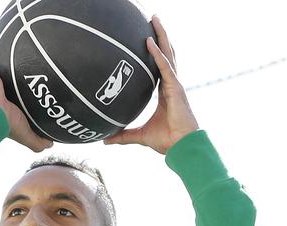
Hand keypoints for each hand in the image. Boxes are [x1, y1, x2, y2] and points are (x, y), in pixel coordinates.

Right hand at [0, 26, 52, 152]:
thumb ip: (38, 140)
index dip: (14, 85)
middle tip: (16, 55)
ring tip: (3, 36)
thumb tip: (51, 144)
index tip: (24, 78)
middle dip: (3, 64)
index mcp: (1, 102)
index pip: (9, 91)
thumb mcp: (26, 134)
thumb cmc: (6, 125)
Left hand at [104, 17, 198, 153]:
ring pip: (167, 54)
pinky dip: (157, 54)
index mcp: (165, 91)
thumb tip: (105, 140)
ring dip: (161, 36)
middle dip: (160, 35)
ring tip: (154, 19)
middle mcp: (171, 83)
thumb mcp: (140, 136)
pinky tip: (149, 42)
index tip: (147, 38)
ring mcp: (174, 84)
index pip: (159, 66)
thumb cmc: (166, 140)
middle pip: (165, 53)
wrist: (181, 146)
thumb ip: (123, 136)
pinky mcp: (176, 87)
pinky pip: (165, 66)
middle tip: (152, 19)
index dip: (155, 51)